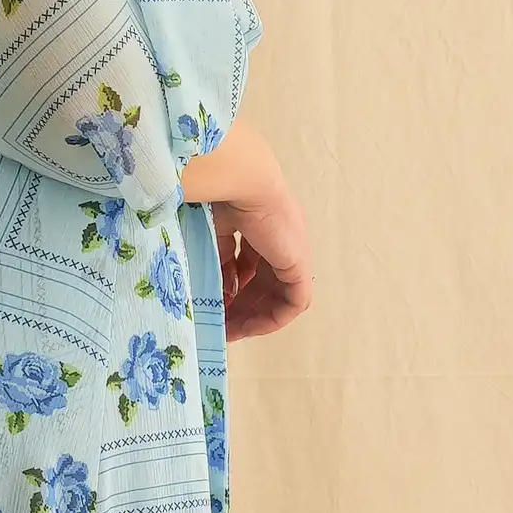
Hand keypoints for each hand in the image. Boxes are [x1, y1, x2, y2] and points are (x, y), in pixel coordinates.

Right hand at [206, 179, 310, 340]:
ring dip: (253, 316)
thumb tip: (224, 290)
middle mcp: (282, 242)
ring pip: (278, 298)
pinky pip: (293, 304)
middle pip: (265, 285)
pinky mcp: (298, 266)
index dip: (233, 287)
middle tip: (219, 325)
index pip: (252, 266)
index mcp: (264, 228)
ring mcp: (293, 254)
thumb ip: (221, 259)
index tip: (214, 302)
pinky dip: (272, 319)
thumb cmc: (223, 196)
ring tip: (228, 330)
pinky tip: (247, 327)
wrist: (242, 182)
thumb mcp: (217, 232)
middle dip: (241, 308)